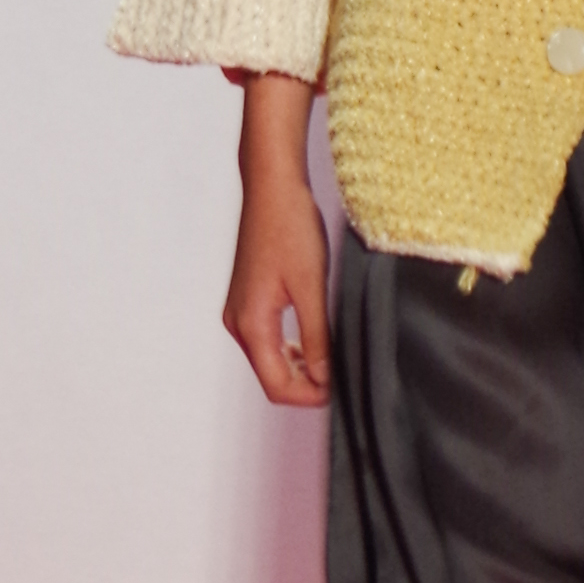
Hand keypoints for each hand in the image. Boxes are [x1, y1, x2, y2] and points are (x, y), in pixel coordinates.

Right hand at [223, 73, 331, 404]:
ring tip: (335, 354)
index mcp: (250, 324)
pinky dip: (292, 348)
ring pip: (271, 360)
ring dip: (302, 366)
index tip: (343, 388)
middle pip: (272, 377)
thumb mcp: (312, 286)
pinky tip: (316, 337)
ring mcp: (240, 312)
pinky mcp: (248, 300)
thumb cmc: (291, 228)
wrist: (272, 186)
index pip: (277, 386)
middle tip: (345, 372)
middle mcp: (238, 323)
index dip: (311, 395)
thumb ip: (317, 337)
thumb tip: (326, 378)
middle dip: (308, 383)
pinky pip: (269, 340)